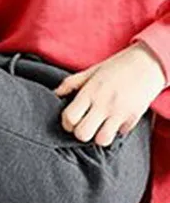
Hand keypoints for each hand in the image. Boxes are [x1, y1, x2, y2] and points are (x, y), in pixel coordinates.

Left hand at [52, 41, 166, 146]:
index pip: (69, 118)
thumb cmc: (117, 67)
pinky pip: (120, 134)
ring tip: (101, 127)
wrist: (149, 62)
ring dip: (99, 136)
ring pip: (101, 140)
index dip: (67, 123)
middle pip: (82, 134)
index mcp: (91, 92)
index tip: (72, 120)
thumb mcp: (92, 71)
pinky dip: (117, 131)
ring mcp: (120, 112)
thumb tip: (54, 94)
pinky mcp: (134, 117)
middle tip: (85, 125)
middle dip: (81, 132)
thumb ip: (71, 83)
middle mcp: (104, 104)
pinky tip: (116, 121)